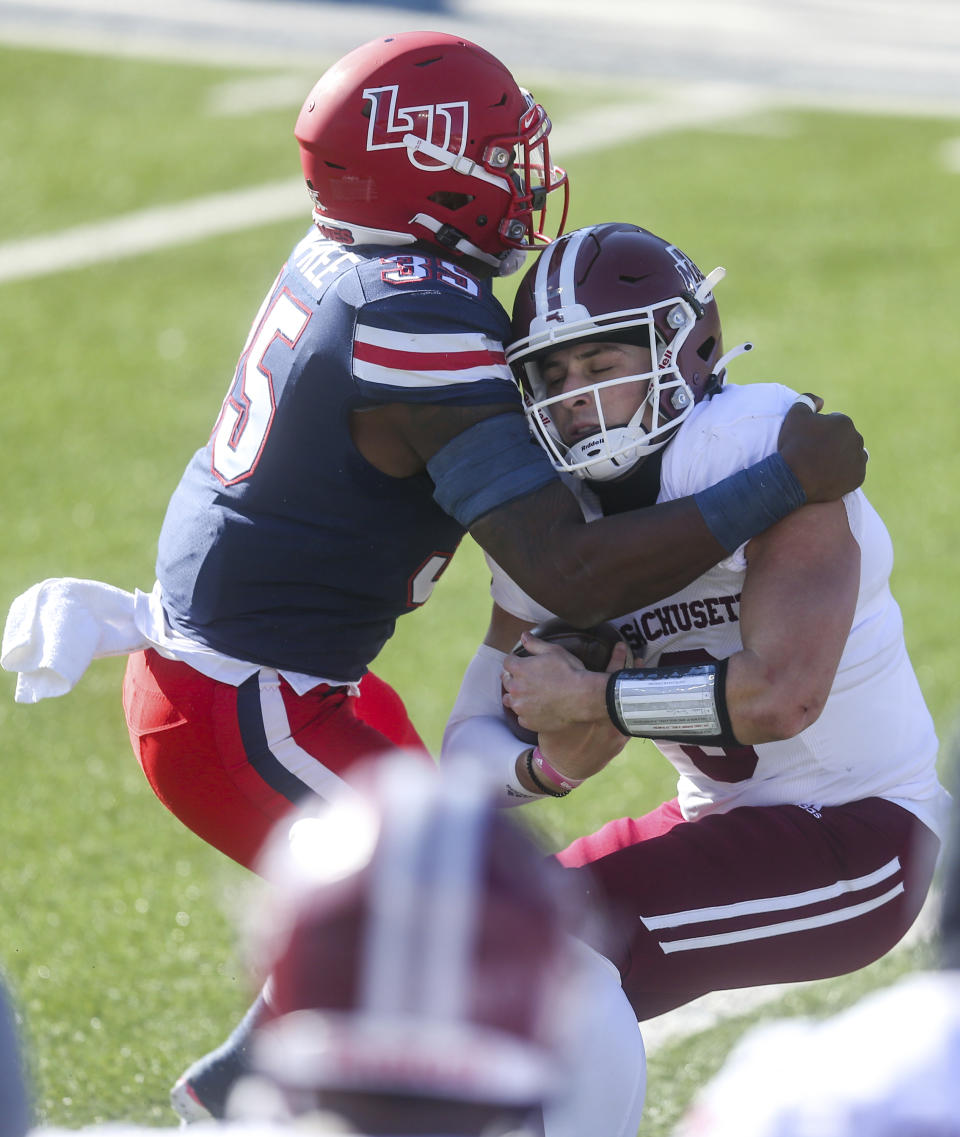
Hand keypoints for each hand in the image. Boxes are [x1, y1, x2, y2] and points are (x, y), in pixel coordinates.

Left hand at [504, 636, 630, 786]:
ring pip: (511, 701)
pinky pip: (521, 717)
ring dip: (517, 697)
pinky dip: (527, 713)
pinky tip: (538, 710)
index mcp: (519, 669)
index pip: (507, 662)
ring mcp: (521, 707)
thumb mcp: (554, 651)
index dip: (515, 661)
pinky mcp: (528, 722)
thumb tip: (523, 635)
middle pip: (506, 681)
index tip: (522, 663)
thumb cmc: (570, 672)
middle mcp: (516, 689)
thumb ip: (535, 644)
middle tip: (527, 679)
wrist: (583, 698)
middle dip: (514, 678)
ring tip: (530, 695)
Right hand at [777, 393, 867, 502]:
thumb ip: (807, 400)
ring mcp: (859, 460)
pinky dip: (844, 474)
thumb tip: (821, 401)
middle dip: (834, 443)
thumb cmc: (794, 445)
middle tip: (815, 454)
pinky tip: (829, 475)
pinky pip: (853, 473)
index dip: (820, 430)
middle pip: (845, 438)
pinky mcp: (858, 478)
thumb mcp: (795, 415)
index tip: (809, 440)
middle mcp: (857, 439)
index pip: (834, 423)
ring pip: (852, 455)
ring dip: (842, 457)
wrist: (793, 478)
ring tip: (824, 465)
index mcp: (844, 422)